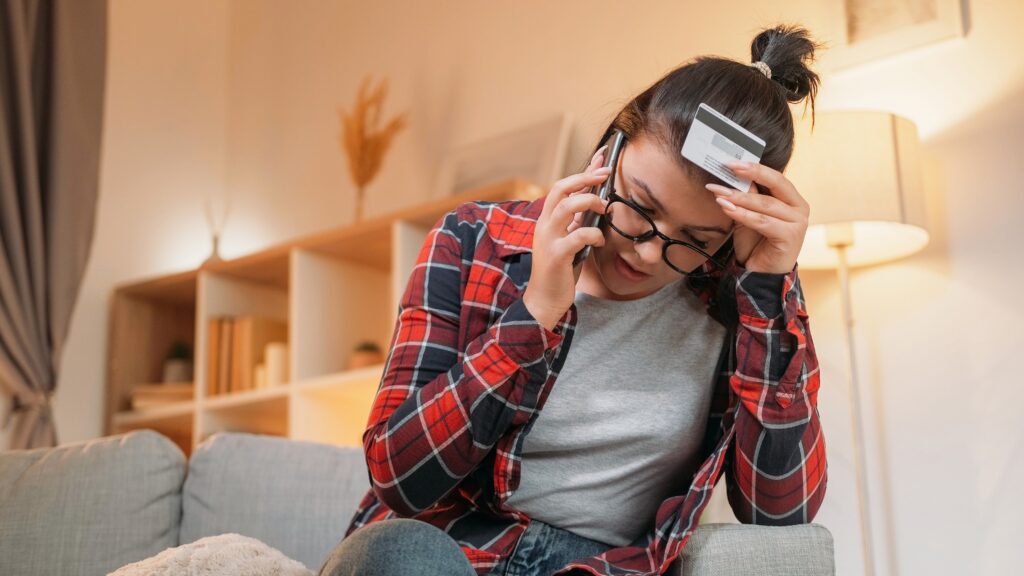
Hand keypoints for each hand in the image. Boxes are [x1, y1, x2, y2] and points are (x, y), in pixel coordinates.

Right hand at [523, 146, 610, 330]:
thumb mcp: (571, 240)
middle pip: (560, 189)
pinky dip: (593, 234)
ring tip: (602, 208)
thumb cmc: (561, 270)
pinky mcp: (555, 256)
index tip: (603, 157)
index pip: (563, 187)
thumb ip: (579, 222)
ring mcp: (548, 239)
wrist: (544, 300)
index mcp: (548, 219)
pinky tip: (599, 239)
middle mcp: (545, 225)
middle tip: (606, 174)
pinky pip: (576, 236)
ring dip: (589, 202)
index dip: (583, 171)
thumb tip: (596, 201)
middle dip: (585, 178)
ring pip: (566, 207)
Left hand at [705, 162, 809, 274]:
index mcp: (792, 199)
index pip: (775, 177)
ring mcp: (798, 222)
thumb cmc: (756, 243)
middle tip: (728, 167)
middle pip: (776, 184)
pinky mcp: (791, 237)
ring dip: (739, 197)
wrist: (760, 273)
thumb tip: (734, 175)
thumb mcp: (748, 215)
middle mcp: (800, 208)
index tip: (733, 161)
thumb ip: (747, 197)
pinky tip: (726, 208)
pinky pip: (763, 221)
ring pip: (765, 204)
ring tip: (719, 192)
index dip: (756, 168)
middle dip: (751, 173)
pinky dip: (743, 214)